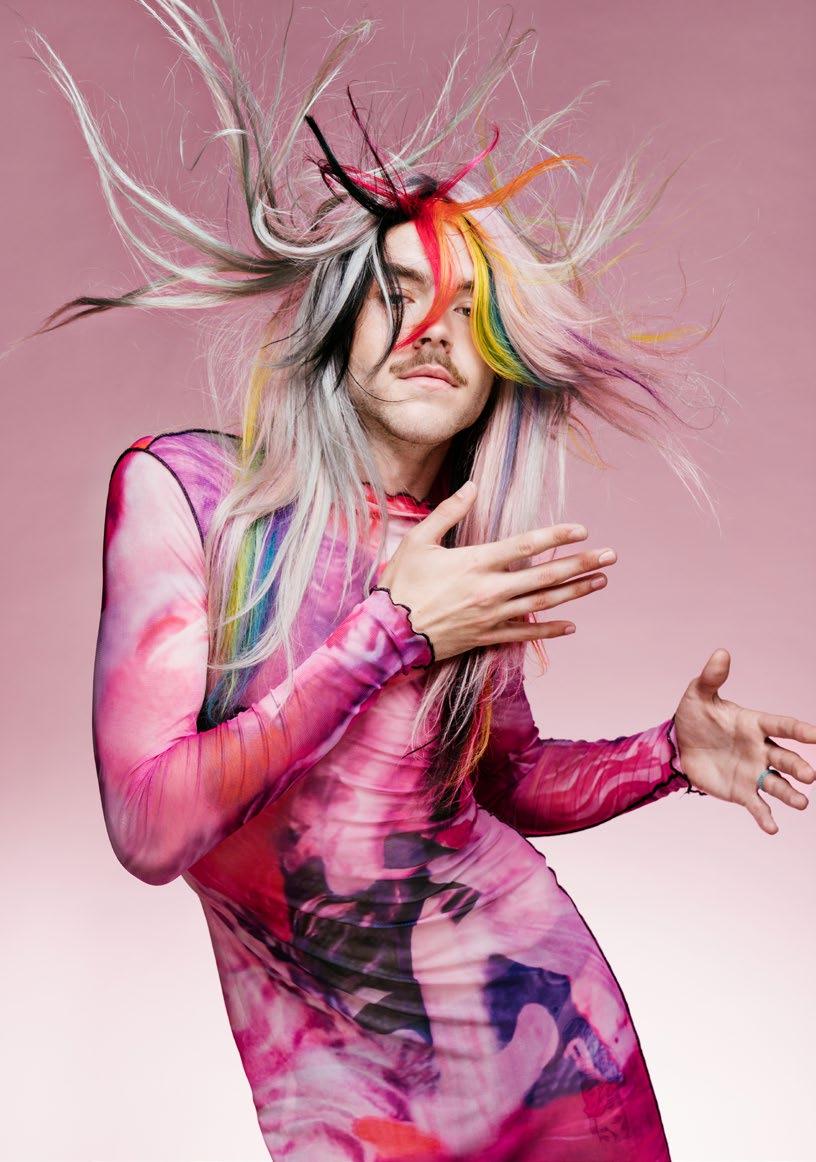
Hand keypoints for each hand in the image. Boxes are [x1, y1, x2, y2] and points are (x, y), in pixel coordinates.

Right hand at [376, 480, 616, 662]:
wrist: (389, 633)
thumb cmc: (401, 584)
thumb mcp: (419, 541)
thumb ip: (449, 512)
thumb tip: (473, 485)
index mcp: (475, 562)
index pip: (525, 545)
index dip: (557, 535)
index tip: (582, 529)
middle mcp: (490, 590)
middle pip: (546, 575)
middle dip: (581, 564)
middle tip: (610, 556)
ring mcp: (492, 616)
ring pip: (543, 603)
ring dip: (575, 592)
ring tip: (600, 581)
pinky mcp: (487, 636)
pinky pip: (526, 634)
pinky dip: (550, 631)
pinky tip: (572, 626)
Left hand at [672, 648, 814, 833]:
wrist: (677, 745)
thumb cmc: (694, 716)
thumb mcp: (698, 695)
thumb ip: (711, 678)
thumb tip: (721, 653)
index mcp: (755, 724)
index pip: (782, 726)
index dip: (799, 730)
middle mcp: (760, 749)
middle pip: (786, 758)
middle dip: (799, 766)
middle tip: (810, 776)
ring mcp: (753, 772)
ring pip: (778, 784)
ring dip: (791, 794)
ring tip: (802, 804)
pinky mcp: (742, 791)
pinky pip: (757, 804)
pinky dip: (765, 817)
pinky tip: (772, 828)